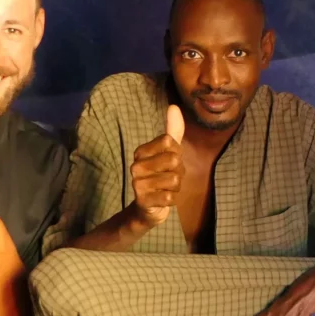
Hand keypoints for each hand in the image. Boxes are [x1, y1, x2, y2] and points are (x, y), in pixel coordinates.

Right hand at [130, 104, 184, 226]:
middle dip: (178, 172)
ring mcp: (137, 183)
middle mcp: (136, 165)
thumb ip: (173, 131)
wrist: (147, 209)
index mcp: (141, 151)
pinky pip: (170, 197)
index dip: (177, 154)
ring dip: (176, 187)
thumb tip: (174, 106)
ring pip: (174, 180)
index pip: (170, 142)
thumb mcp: (169, 153)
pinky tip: (162, 200)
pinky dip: (172, 200)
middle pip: (174, 160)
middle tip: (168, 178)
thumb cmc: (161, 177)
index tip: (169, 163)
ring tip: (164, 189)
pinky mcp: (142, 200)